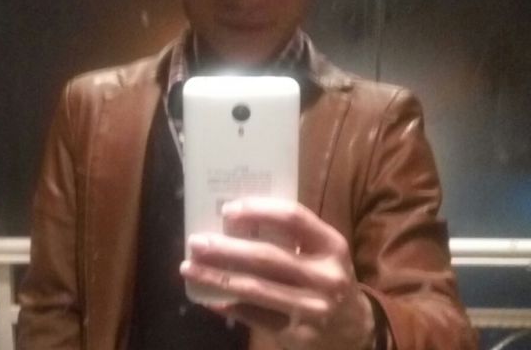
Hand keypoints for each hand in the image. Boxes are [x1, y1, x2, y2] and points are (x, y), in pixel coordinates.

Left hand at [180, 198, 375, 349]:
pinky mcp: (299, 336)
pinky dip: (228, 305)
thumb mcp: (323, 250)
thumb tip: (235, 219)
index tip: (227, 209)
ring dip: (217, 277)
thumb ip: (292, 235)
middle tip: (196, 241)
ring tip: (189, 266)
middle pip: (266, 256)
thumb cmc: (328, 275)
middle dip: (225, 248)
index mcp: (331, 245)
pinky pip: (255, 317)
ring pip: (255, 289)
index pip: (292, 217)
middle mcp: (325, 276)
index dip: (258, 210)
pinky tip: (208, 296)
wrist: (356, 328)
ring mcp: (312, 309)